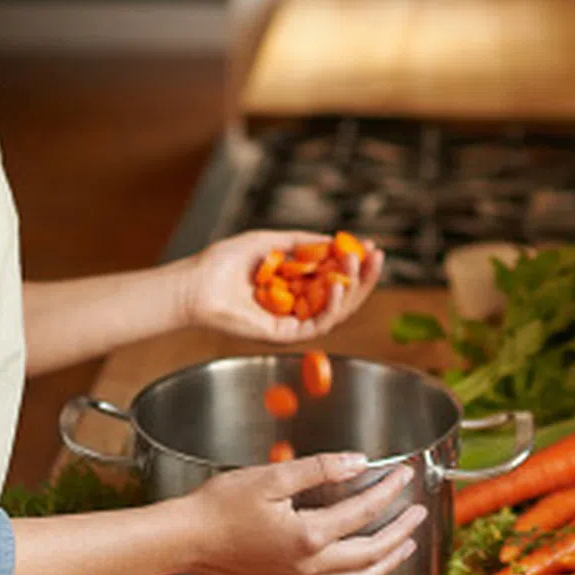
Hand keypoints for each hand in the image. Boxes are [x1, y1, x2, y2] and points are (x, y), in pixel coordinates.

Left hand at [180, 231, 384, 343]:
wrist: (196, 284)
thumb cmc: (224, 262)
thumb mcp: (269, 241)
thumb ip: (301, 242)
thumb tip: (332, 239)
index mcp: (294, 284)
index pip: (334, 275)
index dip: (354, 262)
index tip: (371, 246)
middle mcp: (297, 305)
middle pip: (342, 295)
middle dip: (363, 276)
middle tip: (378, 257)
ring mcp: (292, 321)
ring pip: (336, 311)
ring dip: (352, 287)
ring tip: (357, 263)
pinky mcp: (285, 336)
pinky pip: (317, 325)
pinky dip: (332, 306)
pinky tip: (339, 286)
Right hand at [180, 453, 426, 574]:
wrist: (186, 537)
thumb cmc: (222, 504)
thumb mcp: (272, 476)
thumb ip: (320, 469)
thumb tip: (358, 462)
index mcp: (308, 533)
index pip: (362, 511)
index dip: (388, 490)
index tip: (404, 474)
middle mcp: (307, 565)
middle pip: (368, 552)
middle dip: (399, 531)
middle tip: (418, 512)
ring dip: (384, 564)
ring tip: (404, 547)